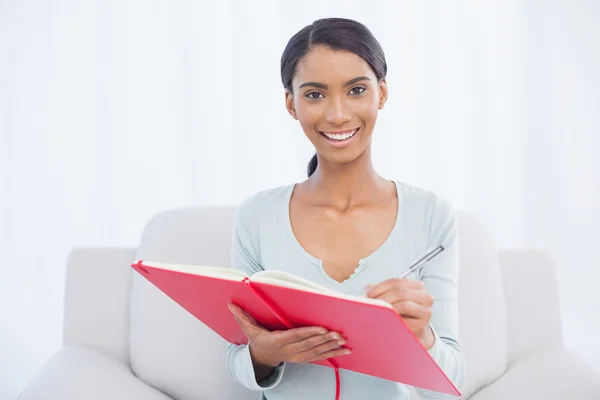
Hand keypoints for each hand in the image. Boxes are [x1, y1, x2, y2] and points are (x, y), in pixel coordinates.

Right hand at [228, 303, 351, 367]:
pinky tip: (345, 350)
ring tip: (343, 340)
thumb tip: (230, 304)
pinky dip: (333, 353)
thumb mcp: (248, 329)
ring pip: (316, 351)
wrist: (262, 358)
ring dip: (331, 346)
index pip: (296, 335)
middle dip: (324, 339)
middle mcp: (289, 350)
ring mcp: (297, 356)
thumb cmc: (258, 340)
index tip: (322, 329)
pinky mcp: (304, 358)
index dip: (310, 333)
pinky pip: (320, 356)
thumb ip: (241, 316)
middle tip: (338, 333)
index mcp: (278, 340)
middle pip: (309, 344)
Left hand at [366, 278, 434, 348]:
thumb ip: (382, 291)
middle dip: (382, 298)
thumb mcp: (394, 298)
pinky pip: (406, 321)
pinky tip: (384, 321)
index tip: (368, 294)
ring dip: (388, 308)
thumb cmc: (402, 312)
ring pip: (405, 305)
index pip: (395, 282)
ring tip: (376, 312)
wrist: (414, 330)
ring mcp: (425, 310)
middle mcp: (425, 296)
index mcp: (417, 286)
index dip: (379, 287)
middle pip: (400, 292)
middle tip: (370, 304)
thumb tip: (367, 289)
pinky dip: (393, 320)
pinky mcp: (422, 324)